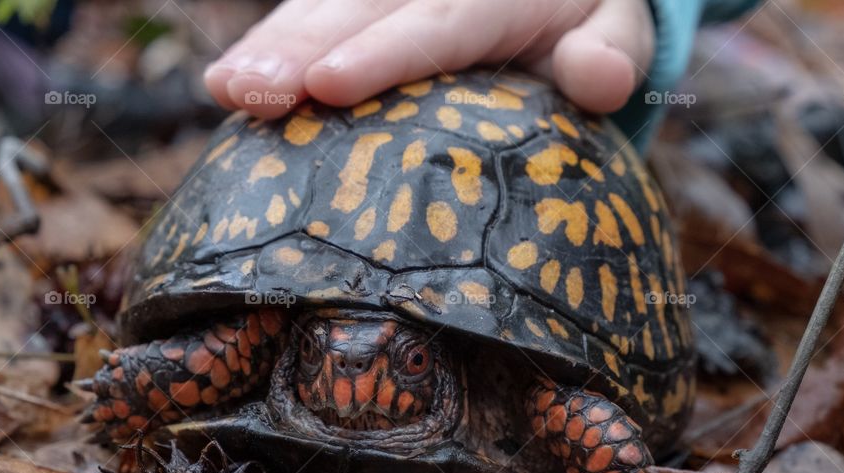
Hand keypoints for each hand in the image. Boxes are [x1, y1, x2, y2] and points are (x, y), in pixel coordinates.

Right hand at [204, 0, 654, 117]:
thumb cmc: (588, 22)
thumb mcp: (618, 30)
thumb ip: (614, 50)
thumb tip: (600, 78)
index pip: (441, 20)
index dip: (383, 53)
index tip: (327, 86)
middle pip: (362, 8)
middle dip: (297, 48)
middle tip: (244, 93)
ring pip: (323, 7)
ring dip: (272, 48)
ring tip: (225, 91)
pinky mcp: (364, 1)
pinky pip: (314, 14)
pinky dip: (273, 47)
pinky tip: (230, 86)